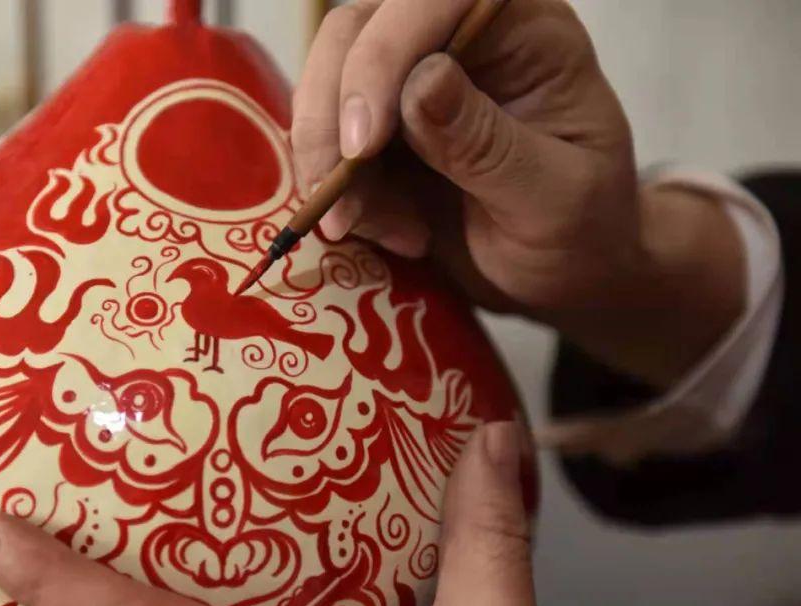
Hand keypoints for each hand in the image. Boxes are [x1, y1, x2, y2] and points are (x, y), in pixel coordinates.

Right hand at [293, 0, 743, 386]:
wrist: (561, 275)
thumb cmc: (581, 232)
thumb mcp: (554, 199)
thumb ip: (490, 144)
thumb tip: (421, 82)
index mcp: (522, 30)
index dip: (385, 53)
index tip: (362, 143)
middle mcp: (459, 37)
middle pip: (358, 28)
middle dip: (333, 114)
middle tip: (339, 199)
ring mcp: (411, 77)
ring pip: (326, 79)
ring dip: (327, 162)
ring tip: (378, 229)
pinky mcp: (379, 123)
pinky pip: (325, 137)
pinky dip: (332, 190)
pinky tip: (384, 231)